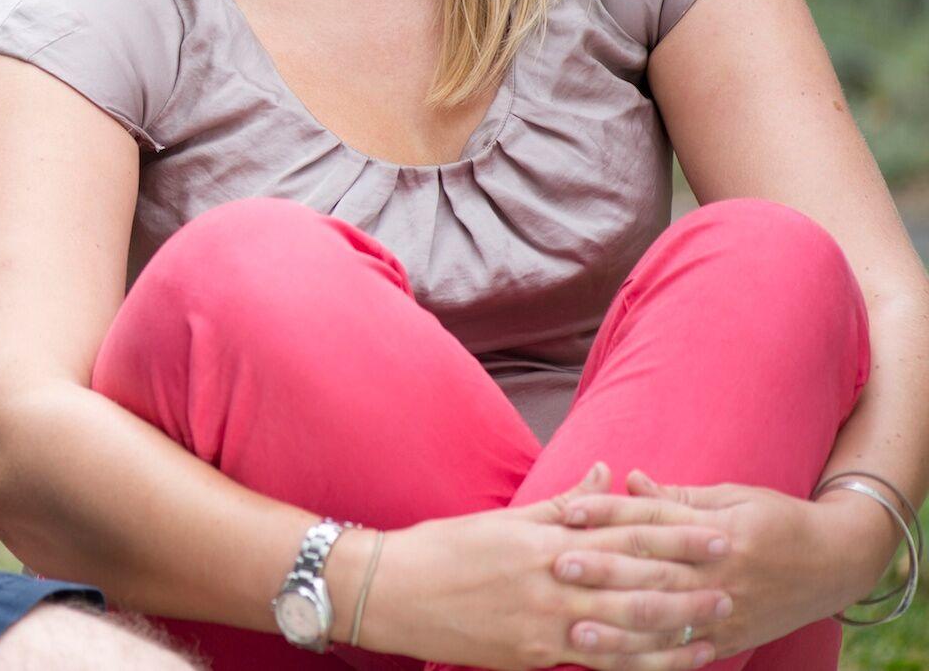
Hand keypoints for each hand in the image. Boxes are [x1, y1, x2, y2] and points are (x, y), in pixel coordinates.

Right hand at [367, 463, 731, 670]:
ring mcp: (545, 621)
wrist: (389, 591)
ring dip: (677, 624)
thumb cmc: (442, 548)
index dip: (674, 534)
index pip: (622, 534)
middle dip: (690, 578)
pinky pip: (599, 661)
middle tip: (736, 573)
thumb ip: (561, 503)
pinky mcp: (534, 654)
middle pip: (635, 579)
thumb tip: (607, 473)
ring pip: (626, 625)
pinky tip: (669, 662)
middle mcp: (552, 579)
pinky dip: (640, 662)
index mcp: (545, 539)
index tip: (717, 530)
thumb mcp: (502, 518)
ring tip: (718, 620)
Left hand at [546, 468, 894, 659]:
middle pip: (654, 571)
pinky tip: (622, 664)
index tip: (568, 512)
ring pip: (667, 621)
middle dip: (604, 570)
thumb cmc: (779, 518)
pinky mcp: (735, 637)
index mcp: (717, 530)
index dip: (609, 513)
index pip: (654, 520)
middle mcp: (721, 572)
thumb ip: (676, 496)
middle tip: (558, 567)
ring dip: (620, 627)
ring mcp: (729, 610)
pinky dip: (657, 661)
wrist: (840, 560)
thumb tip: (625, 479)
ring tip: (579, 631)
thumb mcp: (732, 496)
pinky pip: (691, 653)